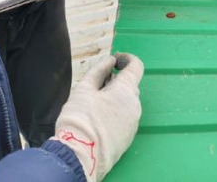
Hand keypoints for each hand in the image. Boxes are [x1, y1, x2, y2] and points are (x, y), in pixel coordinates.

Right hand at [51, 53, 143, 181]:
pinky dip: (115, 113)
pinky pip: (124, 118)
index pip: (136, 66)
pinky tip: (98, 119)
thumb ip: (99, 71)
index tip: (114, 60)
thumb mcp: (84, 89)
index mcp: (126, 90)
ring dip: (114, 98)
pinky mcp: (128, 137)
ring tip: (93, 104)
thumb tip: (110, 61)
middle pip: (129, 86)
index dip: (126, 59)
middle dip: (115, 81)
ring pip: (126, 103)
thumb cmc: (81, 118)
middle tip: (95, 84)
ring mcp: (133, 123)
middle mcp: (135, 105)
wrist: (80, 156)